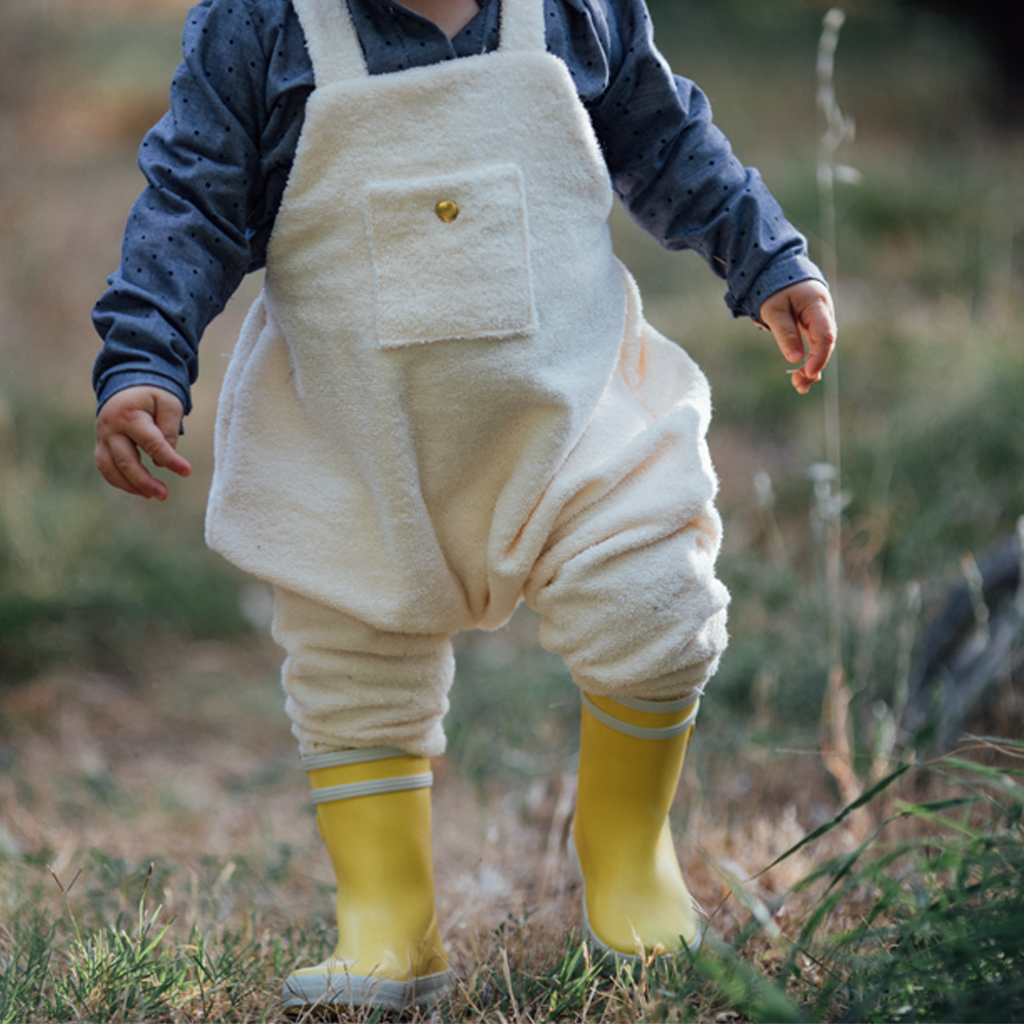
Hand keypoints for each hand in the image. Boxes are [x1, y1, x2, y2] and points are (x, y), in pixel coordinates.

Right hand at [95, 386, 192, 499]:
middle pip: (126, 461)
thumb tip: (162, 459)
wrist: (128, 382)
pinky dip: (119, 481)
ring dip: (130, 486)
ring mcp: (102, 437)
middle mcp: (111, 428)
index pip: (152, 443)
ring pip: (110, 468)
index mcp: (129, 415)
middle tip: (164, 495)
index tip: (187, 471)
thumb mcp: (169, 402)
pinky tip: (138, 489)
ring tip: (152, 495)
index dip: (170, 460)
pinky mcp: (101, 444)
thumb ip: (169, 428)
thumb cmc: (153, 394)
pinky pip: (105, 467)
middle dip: (145, 481)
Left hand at [759, 279, 836, 394]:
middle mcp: (823, 313)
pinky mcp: (813, 324)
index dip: (819, 356)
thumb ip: (785, 332)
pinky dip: (809, 358)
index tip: (808, 373)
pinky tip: (802, 374)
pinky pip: (815, 344)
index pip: (825, 335)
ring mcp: (820, 318)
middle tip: (798, 385)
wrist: (776, 270)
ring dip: (811, 366)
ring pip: (820, 346)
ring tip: (799, 385)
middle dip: (813, 366)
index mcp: (817, 305)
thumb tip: (795, 359)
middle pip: (825, 344)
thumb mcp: (774, 309)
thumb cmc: (774, 288)